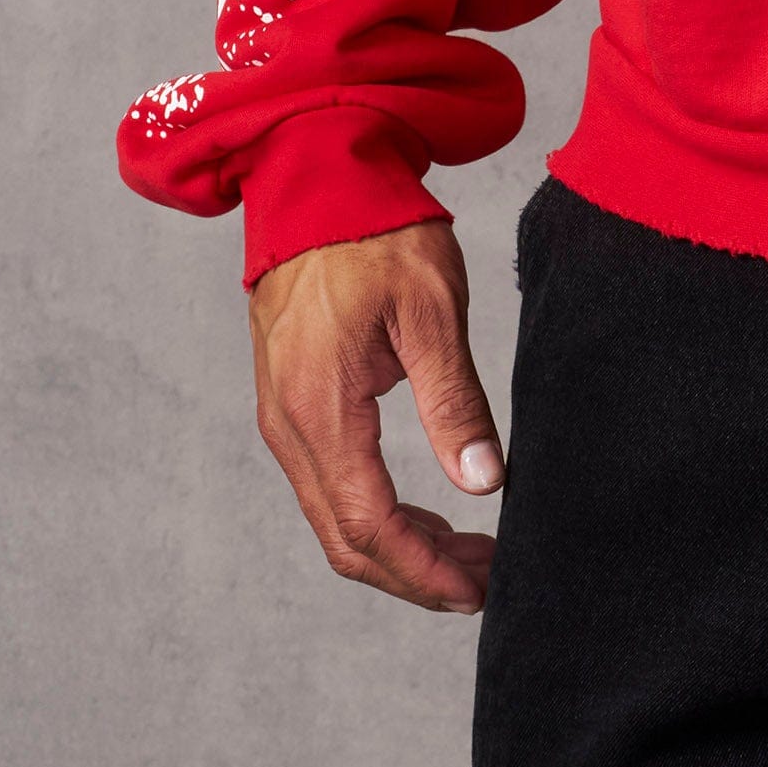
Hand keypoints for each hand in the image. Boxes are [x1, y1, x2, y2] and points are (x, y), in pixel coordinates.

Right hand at [248, 218, 503, 611]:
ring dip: (399, 546)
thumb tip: (485, 484)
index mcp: (321, 409)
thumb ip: (455, 400)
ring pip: (334, 517)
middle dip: (416, 573)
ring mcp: (282, 417)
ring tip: (470, 552)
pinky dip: (376, 512)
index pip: (370, 525)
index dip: (426, 570)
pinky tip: (428, 510)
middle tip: (485, 580)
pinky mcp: (290, 402)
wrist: (314, 176)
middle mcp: (289, 426)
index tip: (480, 590)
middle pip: (346, 539)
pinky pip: (327, 483)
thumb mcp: (431, 310)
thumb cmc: (376, 232)